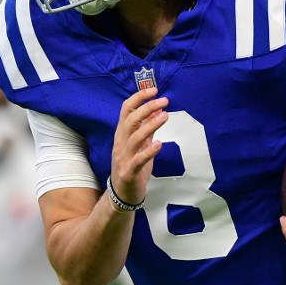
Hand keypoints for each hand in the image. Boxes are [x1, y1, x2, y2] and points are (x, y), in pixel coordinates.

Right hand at [109, 87, 167, 206]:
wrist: (123, 194)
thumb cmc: (133, 167)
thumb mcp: (140, 145)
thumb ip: (146, 129)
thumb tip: (156, 110)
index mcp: (122, 134)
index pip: (126, 110)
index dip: (138, 98)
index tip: (153, 90)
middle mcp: (120, 143)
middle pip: (130, 120)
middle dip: (146, 108)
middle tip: (164, 101)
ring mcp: (123, 158)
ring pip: (134, 137)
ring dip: (150, 126)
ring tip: (165, 116)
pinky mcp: (129, 172)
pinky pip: (138, 160)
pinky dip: (148, 151)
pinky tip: (159, 144)